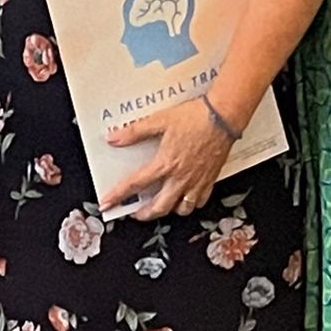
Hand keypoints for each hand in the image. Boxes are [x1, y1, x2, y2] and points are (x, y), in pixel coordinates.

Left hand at [102, 97, 234, 221]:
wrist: (223, 116)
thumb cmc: (195, 117)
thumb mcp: (159, 120)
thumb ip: (134, 132)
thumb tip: (114, 138)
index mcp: (165, 164)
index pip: (135, 185)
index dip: (118, 196)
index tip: (107, 203)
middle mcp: (180, 177)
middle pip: (159, 207)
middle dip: (144, 214)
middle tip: (135, 213)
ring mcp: (196, 181)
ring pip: (181, 209)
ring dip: (169, 211)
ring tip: (161, 206)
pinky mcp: (210, 179)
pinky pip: (199, 201)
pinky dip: (190, 204)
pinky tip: (185, 199)